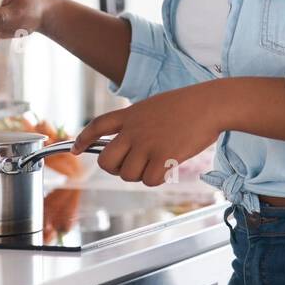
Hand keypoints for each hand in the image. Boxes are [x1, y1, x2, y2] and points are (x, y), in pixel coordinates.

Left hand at [70, 83, 223, 187]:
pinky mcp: (163, 156)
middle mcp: (133, 130)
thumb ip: (139, 122)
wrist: (210, 104)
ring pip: (127, 174)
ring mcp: (147, 144)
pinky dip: (157, 178)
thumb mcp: (155, 106)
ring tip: (157, 161)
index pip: (97, 126)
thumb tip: (131, 145)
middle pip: (106, 161)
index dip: (83, 139)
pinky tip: (168, 166)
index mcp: (131, 114)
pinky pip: (148, 180)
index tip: (75, 150)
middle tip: (130, 165)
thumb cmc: (189, 105)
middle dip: (114, 168)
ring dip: (140, 174)